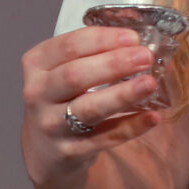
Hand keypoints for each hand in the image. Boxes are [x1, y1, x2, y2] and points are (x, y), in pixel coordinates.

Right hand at [21, 27, 170, 183]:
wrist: (44, 150)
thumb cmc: (61, 98)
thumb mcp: (63, 71)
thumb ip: (93, 55)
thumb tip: (139, 44)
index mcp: (37, 65)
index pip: (69, 46)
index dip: (103, 39)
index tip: (133, 37)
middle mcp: (38, 94)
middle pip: (76, 75)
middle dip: (114, 63)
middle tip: (146, 56)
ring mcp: (51, 125)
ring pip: (88, 108)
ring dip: (122, 94)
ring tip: (150, 83)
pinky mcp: (68, 151)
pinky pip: (104, 138)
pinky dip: (130, 126)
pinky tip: (151, 116)